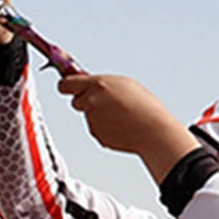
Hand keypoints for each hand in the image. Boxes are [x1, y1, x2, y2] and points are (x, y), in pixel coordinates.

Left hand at [57, 73, 196, 183]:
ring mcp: (93, 120)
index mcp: (98, 85)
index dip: (66, 86)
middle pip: (76, 102)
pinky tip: (121, 126)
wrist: (152, 130)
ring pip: (89, 116)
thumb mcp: (123, 84)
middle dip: (85, 101)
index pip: (66, 84)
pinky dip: (105, 127)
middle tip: (104, 103)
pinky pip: (97, 129)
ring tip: (121, 115)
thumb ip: (102, 84)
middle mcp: (91, 102)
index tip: (66, 86)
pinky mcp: (97, 135)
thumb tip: (88, 84)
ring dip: (99, 115)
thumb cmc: (143, 105)